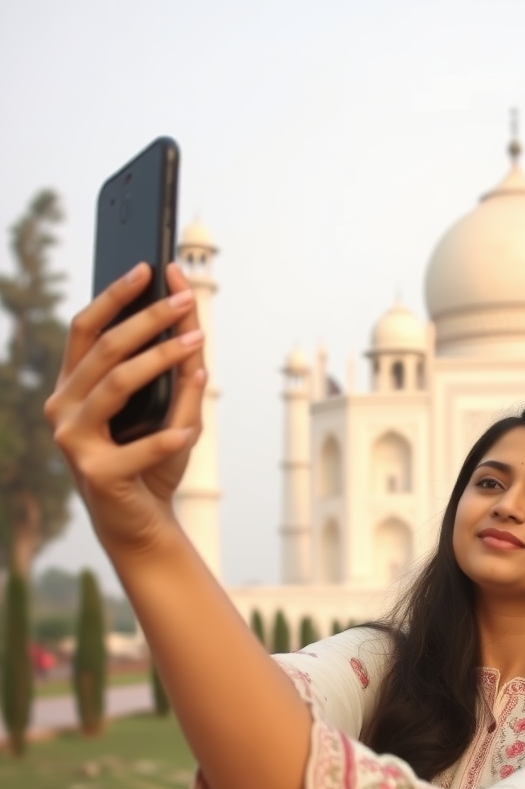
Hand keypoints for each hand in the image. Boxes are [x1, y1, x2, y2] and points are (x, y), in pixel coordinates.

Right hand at [45, 261, 206, 557]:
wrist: (141, 522)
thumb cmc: (152, 461)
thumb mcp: (172, 413)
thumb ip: (180, 376)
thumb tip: (195, 330)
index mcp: (74, 386)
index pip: (87, 329)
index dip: (114, 295)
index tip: (147, 267)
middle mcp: (64, 407)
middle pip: (106, 348)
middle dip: (148, 319)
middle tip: (186, 300)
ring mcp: (74, 440)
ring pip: (116, 384)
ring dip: (160, 360)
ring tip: (197, 343)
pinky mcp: (96, 474)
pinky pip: (138, 448)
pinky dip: (166, 438)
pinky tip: (189, 430)